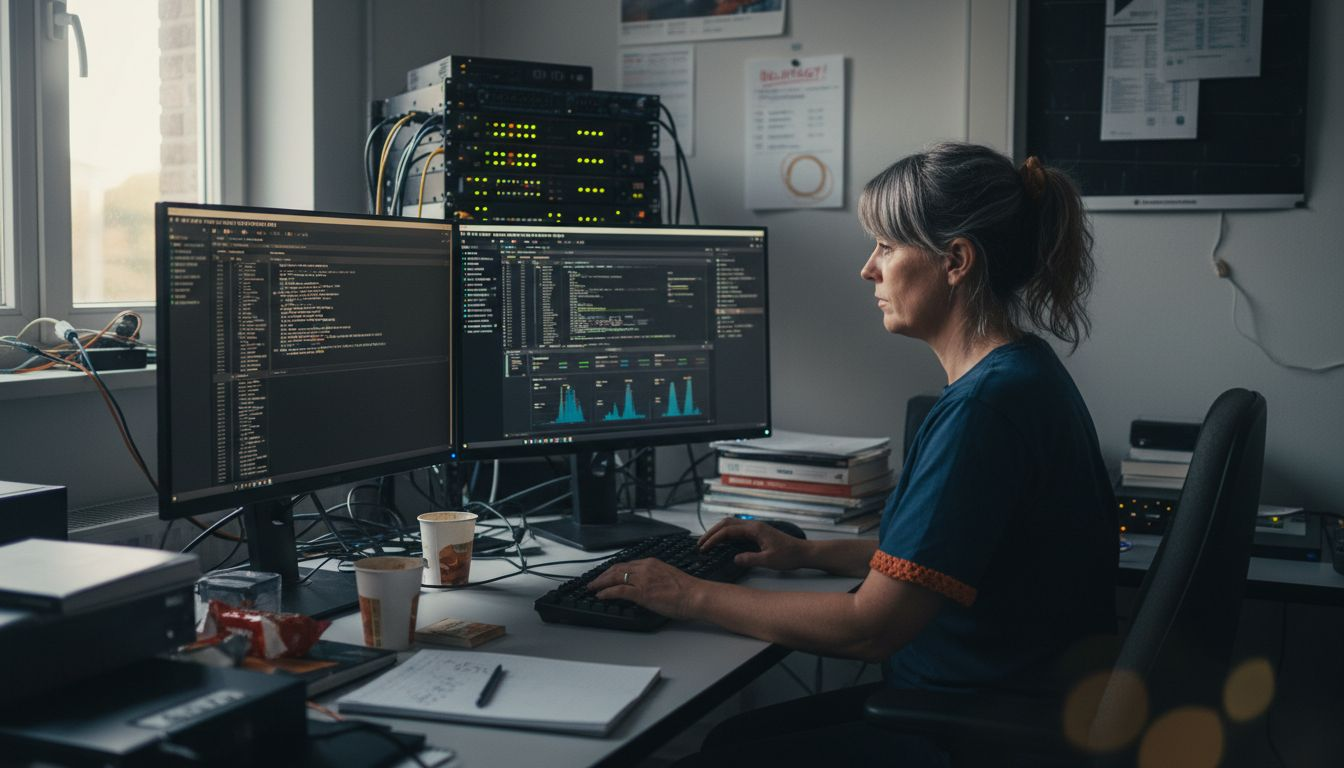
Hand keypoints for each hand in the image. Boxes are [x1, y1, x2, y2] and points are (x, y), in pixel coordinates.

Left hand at [587, 558, 702, 620]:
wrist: (696, 595)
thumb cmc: (687, 590)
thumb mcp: (667, 578)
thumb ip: (654, 578)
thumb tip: (646, 586)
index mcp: (651, 563)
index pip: (626, 564)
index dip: (613, 570)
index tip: (606, 575)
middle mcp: (644, 568)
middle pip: (617, 569)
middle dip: (603, 575)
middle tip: (593, 581)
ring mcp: (642, 580)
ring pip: (615, 577)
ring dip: (600, 583)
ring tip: (592, 588)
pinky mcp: (641, 592)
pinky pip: (618, 590)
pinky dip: (607, 592)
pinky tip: (600, 595)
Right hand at [698, 518, 809, 570]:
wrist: (803, 552)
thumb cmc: (789, 555)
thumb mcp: (769, 560)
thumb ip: (751, 559)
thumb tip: (735, 559)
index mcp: (755, 530)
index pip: (728, 531)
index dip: (713, 539)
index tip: (704, 548)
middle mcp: (753, 526)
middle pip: (726, 523)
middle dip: (711, 533)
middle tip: (700, 544)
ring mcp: (755, 528)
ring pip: (731, 524)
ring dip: (717, 532)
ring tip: (707, 542)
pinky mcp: (757, 533)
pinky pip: (737, 529)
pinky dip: (725, 534)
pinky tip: (722, 542)